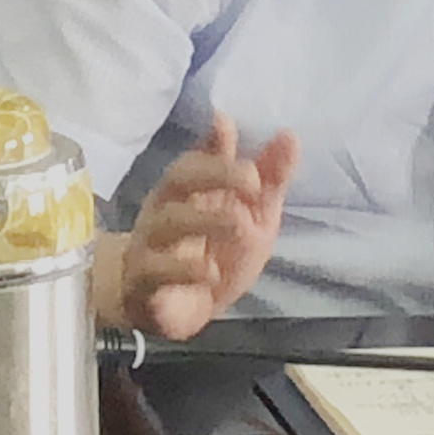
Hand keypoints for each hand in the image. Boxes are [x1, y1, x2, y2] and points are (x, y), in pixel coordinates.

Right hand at [114, 114, 298, 339]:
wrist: (173, 311)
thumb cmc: (215, 252)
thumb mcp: (254, 218)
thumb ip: (270, 181)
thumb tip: (290, 135)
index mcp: (194, 188)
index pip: (201, 155)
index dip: (213, 141)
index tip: (226, 123)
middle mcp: (167, 207)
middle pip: (179, 178)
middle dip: (214, 172)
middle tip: (252, 180)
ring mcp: (151, 243)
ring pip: (167, 222)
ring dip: (204, 220)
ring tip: (238, 224)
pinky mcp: (143, 281)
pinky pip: (155, 270)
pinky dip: (182, 270)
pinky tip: (209, 273)